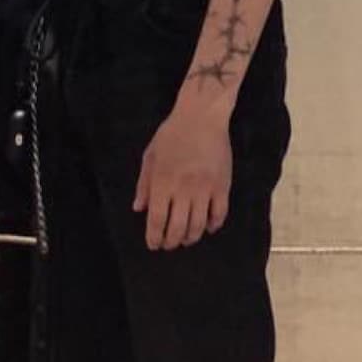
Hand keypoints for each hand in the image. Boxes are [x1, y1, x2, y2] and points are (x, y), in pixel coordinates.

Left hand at [134, 106, 232, 250]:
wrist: (202, 116)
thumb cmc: (172, 134)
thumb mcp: (150, 156)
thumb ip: (144, 185)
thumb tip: (139, 209)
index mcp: (163, 182)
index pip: (157, 220)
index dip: (154, 237)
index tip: (153, 244)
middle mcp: (184, 189)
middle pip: (178, 228)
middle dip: (171, 242)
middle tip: (168, 244)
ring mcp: (205, 189)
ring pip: (199, 225)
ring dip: (191, 237)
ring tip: (185, 239)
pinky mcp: (223, 186)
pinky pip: (220, 214)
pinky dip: (213, 225)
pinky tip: (208, 228)